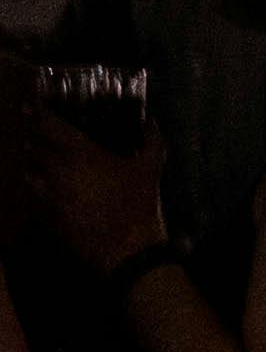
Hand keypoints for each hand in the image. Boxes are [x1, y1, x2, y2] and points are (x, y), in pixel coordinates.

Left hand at [15, 110, 163, 273]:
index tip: (28, 103)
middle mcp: (57, 171)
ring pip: (28, 172)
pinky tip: (49, 188)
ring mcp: (49, 194)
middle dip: (32, 137)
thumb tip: (152, 121)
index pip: (48, 125)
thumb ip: (152, 140)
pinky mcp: (48, 214)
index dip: (36, 112)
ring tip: (36, 158)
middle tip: (35, 131)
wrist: (126, 248)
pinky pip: (36, 195)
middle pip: (32, 147)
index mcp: (80, 154)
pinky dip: (38, 187)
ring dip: (31, 162)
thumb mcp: (152, 167)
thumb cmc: (139, 203)